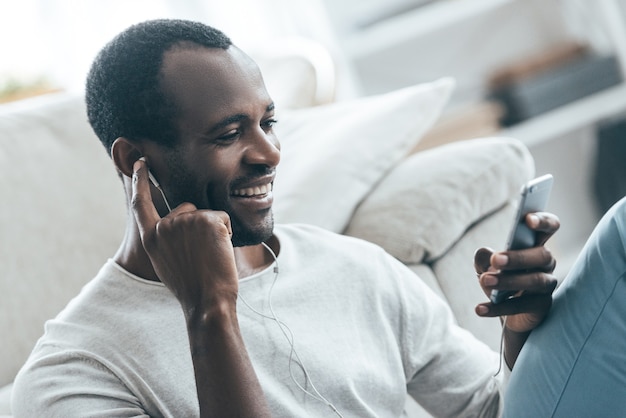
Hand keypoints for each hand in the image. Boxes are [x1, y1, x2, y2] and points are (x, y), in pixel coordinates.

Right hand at [131, 159, 238, 318]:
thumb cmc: (192, 287)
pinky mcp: (207, 220)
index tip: (140, 163)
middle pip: (186, 209)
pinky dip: (226, 233)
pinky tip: (219, 252)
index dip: (140, 181)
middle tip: (201, 256)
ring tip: (209, 256)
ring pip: (206, 215)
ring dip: (213, 233)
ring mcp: (185, 221)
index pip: (142, 203)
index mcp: (151, 238)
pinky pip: (223, 218)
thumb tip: (174, 221)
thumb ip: (166, 238)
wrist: (207, 301)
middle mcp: (164, 226)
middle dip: (199, 226)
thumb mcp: (167, 261)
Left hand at [474, 212, 559, 332]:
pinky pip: (522, 306)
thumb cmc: (498, 279)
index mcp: (534, 245)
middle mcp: (545, 263)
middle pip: (542, 255)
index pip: (549, 227)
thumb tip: (485, 254)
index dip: (544, 221)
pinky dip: (498, 308)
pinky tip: (479, 309)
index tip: (528, 220)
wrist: (504, 311)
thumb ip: (484, 258)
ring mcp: (546, 285)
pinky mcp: (541, 306)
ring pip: (535, 281)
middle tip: (496, 260)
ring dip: (509, 281)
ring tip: (485, 280)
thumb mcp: (485, 266)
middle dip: (519, 257)